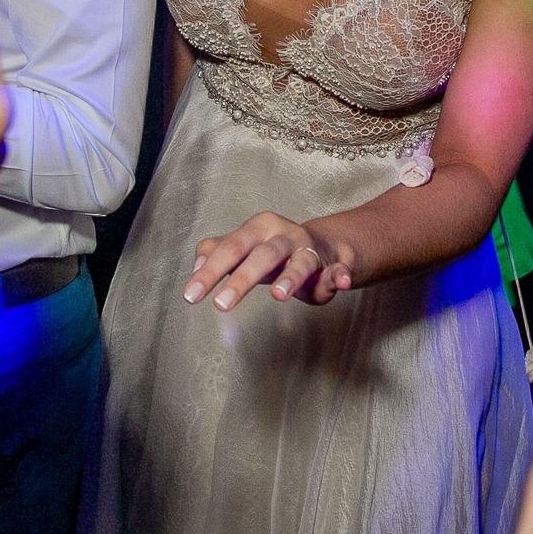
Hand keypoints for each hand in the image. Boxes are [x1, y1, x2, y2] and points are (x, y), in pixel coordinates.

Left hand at [183, 211, 351, 310]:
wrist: (325, 246)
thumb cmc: (275, 251)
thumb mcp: (245, 247)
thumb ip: (217, 252)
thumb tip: (196, 265)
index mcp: (258, 229)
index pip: (230, 248)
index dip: (210, 271)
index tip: (191, 295)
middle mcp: (284, 235)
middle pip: (262, 254)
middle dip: (242, 279)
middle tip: (221, 305)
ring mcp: (310, 249)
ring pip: (301, 261)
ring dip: (291, 277)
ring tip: (279, 295)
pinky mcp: (334, 265)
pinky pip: (338, 270)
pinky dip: (340, 276)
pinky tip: (342, 283)